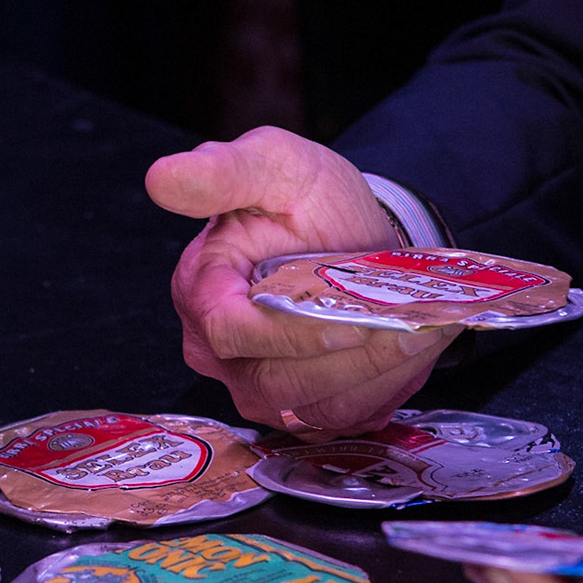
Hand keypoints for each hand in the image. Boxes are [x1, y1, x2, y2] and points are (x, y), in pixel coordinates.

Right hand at [148, 126, 461, 434]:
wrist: (347, 230)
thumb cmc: (308, 197)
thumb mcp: (274, 164)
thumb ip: (222, 171)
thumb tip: (162, 177)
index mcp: (201, 291)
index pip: (231, 333)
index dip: (293, 334)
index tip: (354, 319)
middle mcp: (219, 351)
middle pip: (274, 380)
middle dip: (347, 359)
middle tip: (409, 327)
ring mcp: (256, 385)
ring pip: (310, 405)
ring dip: (372, 375)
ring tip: (420, 336)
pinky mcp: (296, 408)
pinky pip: (336, 418)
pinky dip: (380, 389)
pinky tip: (411, 353)